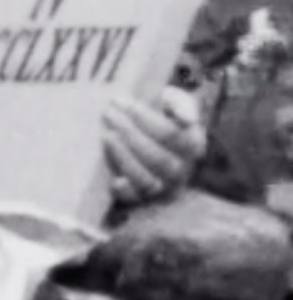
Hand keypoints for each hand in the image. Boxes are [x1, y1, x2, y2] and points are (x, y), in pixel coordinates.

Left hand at [103, 87, 205, 205]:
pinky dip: (125, 191)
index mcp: (192, 146)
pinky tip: (115, 180)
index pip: (170, 134)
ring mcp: (163, 186)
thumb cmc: (160, 116)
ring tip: (106, 135)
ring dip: (125, 157)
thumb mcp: (175, 103)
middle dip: (130, 133)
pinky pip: (135, 199)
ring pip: (146, 179)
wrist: (147, 138)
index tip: (120, 101)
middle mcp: (181, 170)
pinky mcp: (143, 198)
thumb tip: (188, 119)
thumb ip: (182, 104)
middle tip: (107, 114)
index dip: (144, 117)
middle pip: (158, 157)